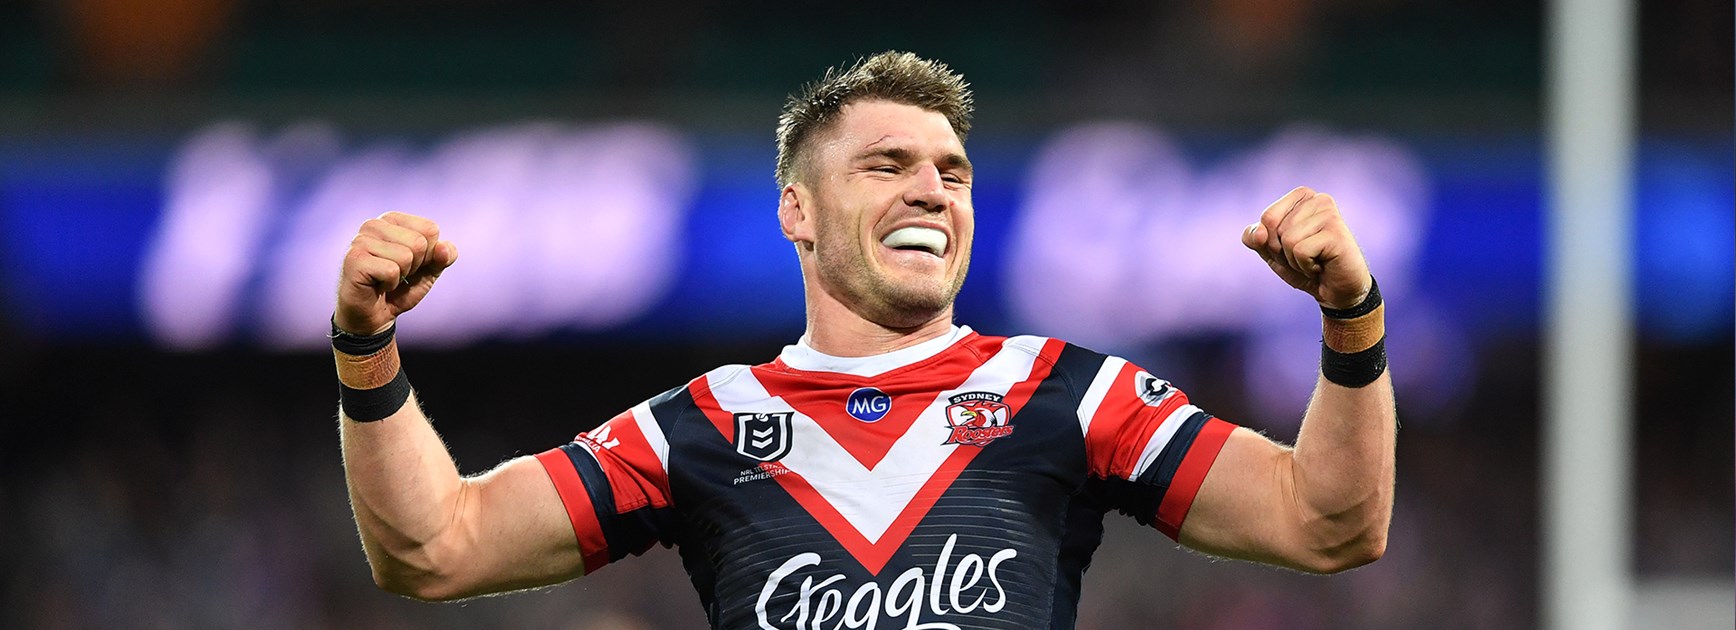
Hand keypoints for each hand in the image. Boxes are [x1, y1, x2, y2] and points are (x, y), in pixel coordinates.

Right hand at [335, 212, 458, 334]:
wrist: (373, 317)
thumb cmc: (399, 289)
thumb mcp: (429, 271)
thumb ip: (444, 257)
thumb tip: (444, 247)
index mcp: (392, 220)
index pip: (430, 229)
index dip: (428, 254)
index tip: (410, 265)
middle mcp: (373, 225)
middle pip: (419, 242)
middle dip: (415, 266)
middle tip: (396, 274)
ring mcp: (360, 240)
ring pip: (406, 256)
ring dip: (401, 275)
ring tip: (385, 279)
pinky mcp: (354, 259)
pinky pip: (392, 270)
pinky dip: (390, 284)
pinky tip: (376, 285)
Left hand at [1242, 187, 1371, 309]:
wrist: (1336, 291)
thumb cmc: (1306, 266)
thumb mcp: (1271, 251)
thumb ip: (1254, 237)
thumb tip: (1260, 232)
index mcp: (1303, 196)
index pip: (1268, 217)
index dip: (1271, 241)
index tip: (1293, 248)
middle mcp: (1319, 199)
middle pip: (1275, 228)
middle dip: (1283, 252)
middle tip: (1306, 257)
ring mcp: (1330, 214)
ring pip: (1287, 239)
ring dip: (1295, 261)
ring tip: (1315, 261)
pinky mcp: (1336, 232)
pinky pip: (1300, 251)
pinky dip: (1306, 266)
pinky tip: (1322, 266)